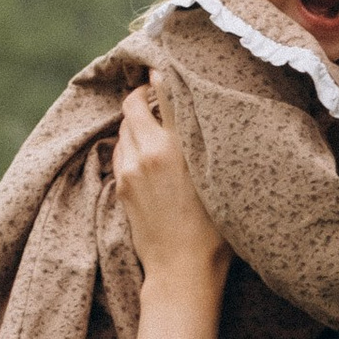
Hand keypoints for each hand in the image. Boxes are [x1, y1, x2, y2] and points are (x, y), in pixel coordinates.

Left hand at [110, 82, 229, 289]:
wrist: (182, 268)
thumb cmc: (214, 229)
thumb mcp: (218, 178)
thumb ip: (205, 142)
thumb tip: (201, 115)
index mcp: (180, 146)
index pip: (166, 94)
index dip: (162, 77)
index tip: (162, 69)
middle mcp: (150, 151)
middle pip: (134, 105)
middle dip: (142, 96)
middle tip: (155, 96)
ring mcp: (131, 169)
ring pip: (125, 128)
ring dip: (135, 122)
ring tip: (153, 127)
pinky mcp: (121, 185)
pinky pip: (120, 151)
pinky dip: (129, 144)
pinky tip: (144, 154)